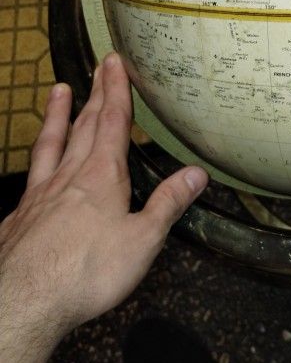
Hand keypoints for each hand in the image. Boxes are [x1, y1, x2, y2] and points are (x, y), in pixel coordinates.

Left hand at [0, 52, 208, 362]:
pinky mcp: (20, 216)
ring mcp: (40, 194)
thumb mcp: (143, 240)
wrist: (25, 300)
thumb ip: (168, 203)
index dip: (115, 90)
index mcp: (102, 176)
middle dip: (95, 93)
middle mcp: (69, 176)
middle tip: (99, 66)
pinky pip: (32, 176)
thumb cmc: (90, 270)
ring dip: (58, 114)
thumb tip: (198, 173)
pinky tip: (35, 167)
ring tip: (58, 90)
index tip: (115, 62)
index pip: (112, 122)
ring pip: (51, 143)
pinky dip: (38, 158)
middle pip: (84, 125)